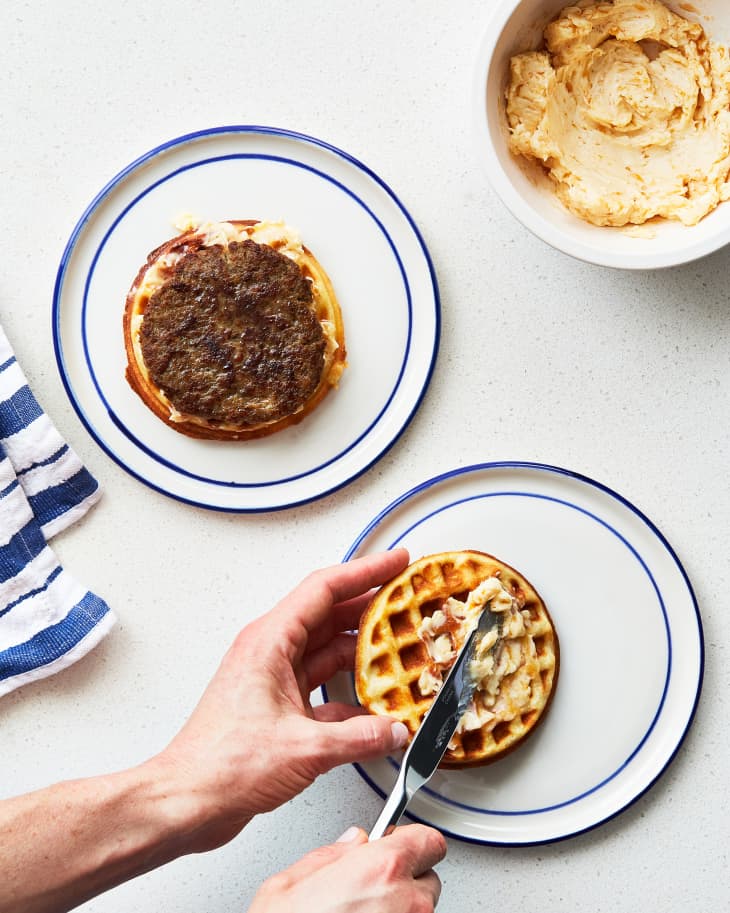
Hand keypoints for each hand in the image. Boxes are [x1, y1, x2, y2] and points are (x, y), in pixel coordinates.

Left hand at [150, 549, 411, 852]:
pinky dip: (349, 690)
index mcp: (270, 642)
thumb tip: (392, 731)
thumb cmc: (221, 764)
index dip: (365, 571)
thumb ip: (359, 738)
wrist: (189, 799)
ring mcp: (272, 678)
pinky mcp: (276, 706)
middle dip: (370, 607)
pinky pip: (321, 684)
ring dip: (362, 650)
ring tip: (398, 649)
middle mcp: (270, 652)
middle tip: (406, 602)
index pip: (325, 588)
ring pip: (326, 649)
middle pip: (329, 613)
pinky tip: (373, 706)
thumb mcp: (304, 748)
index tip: (395, 563)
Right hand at [249, 825, 445, 912]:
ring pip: (420, 910)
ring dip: (400, 908)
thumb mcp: (289, 884)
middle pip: (427, 878)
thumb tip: (350, 843)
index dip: (410, 840)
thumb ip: (331, 855)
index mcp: (382, 869)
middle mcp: (406, 903)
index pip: (428, 840)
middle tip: (373, 883)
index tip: (395, 842)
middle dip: (404, 877)